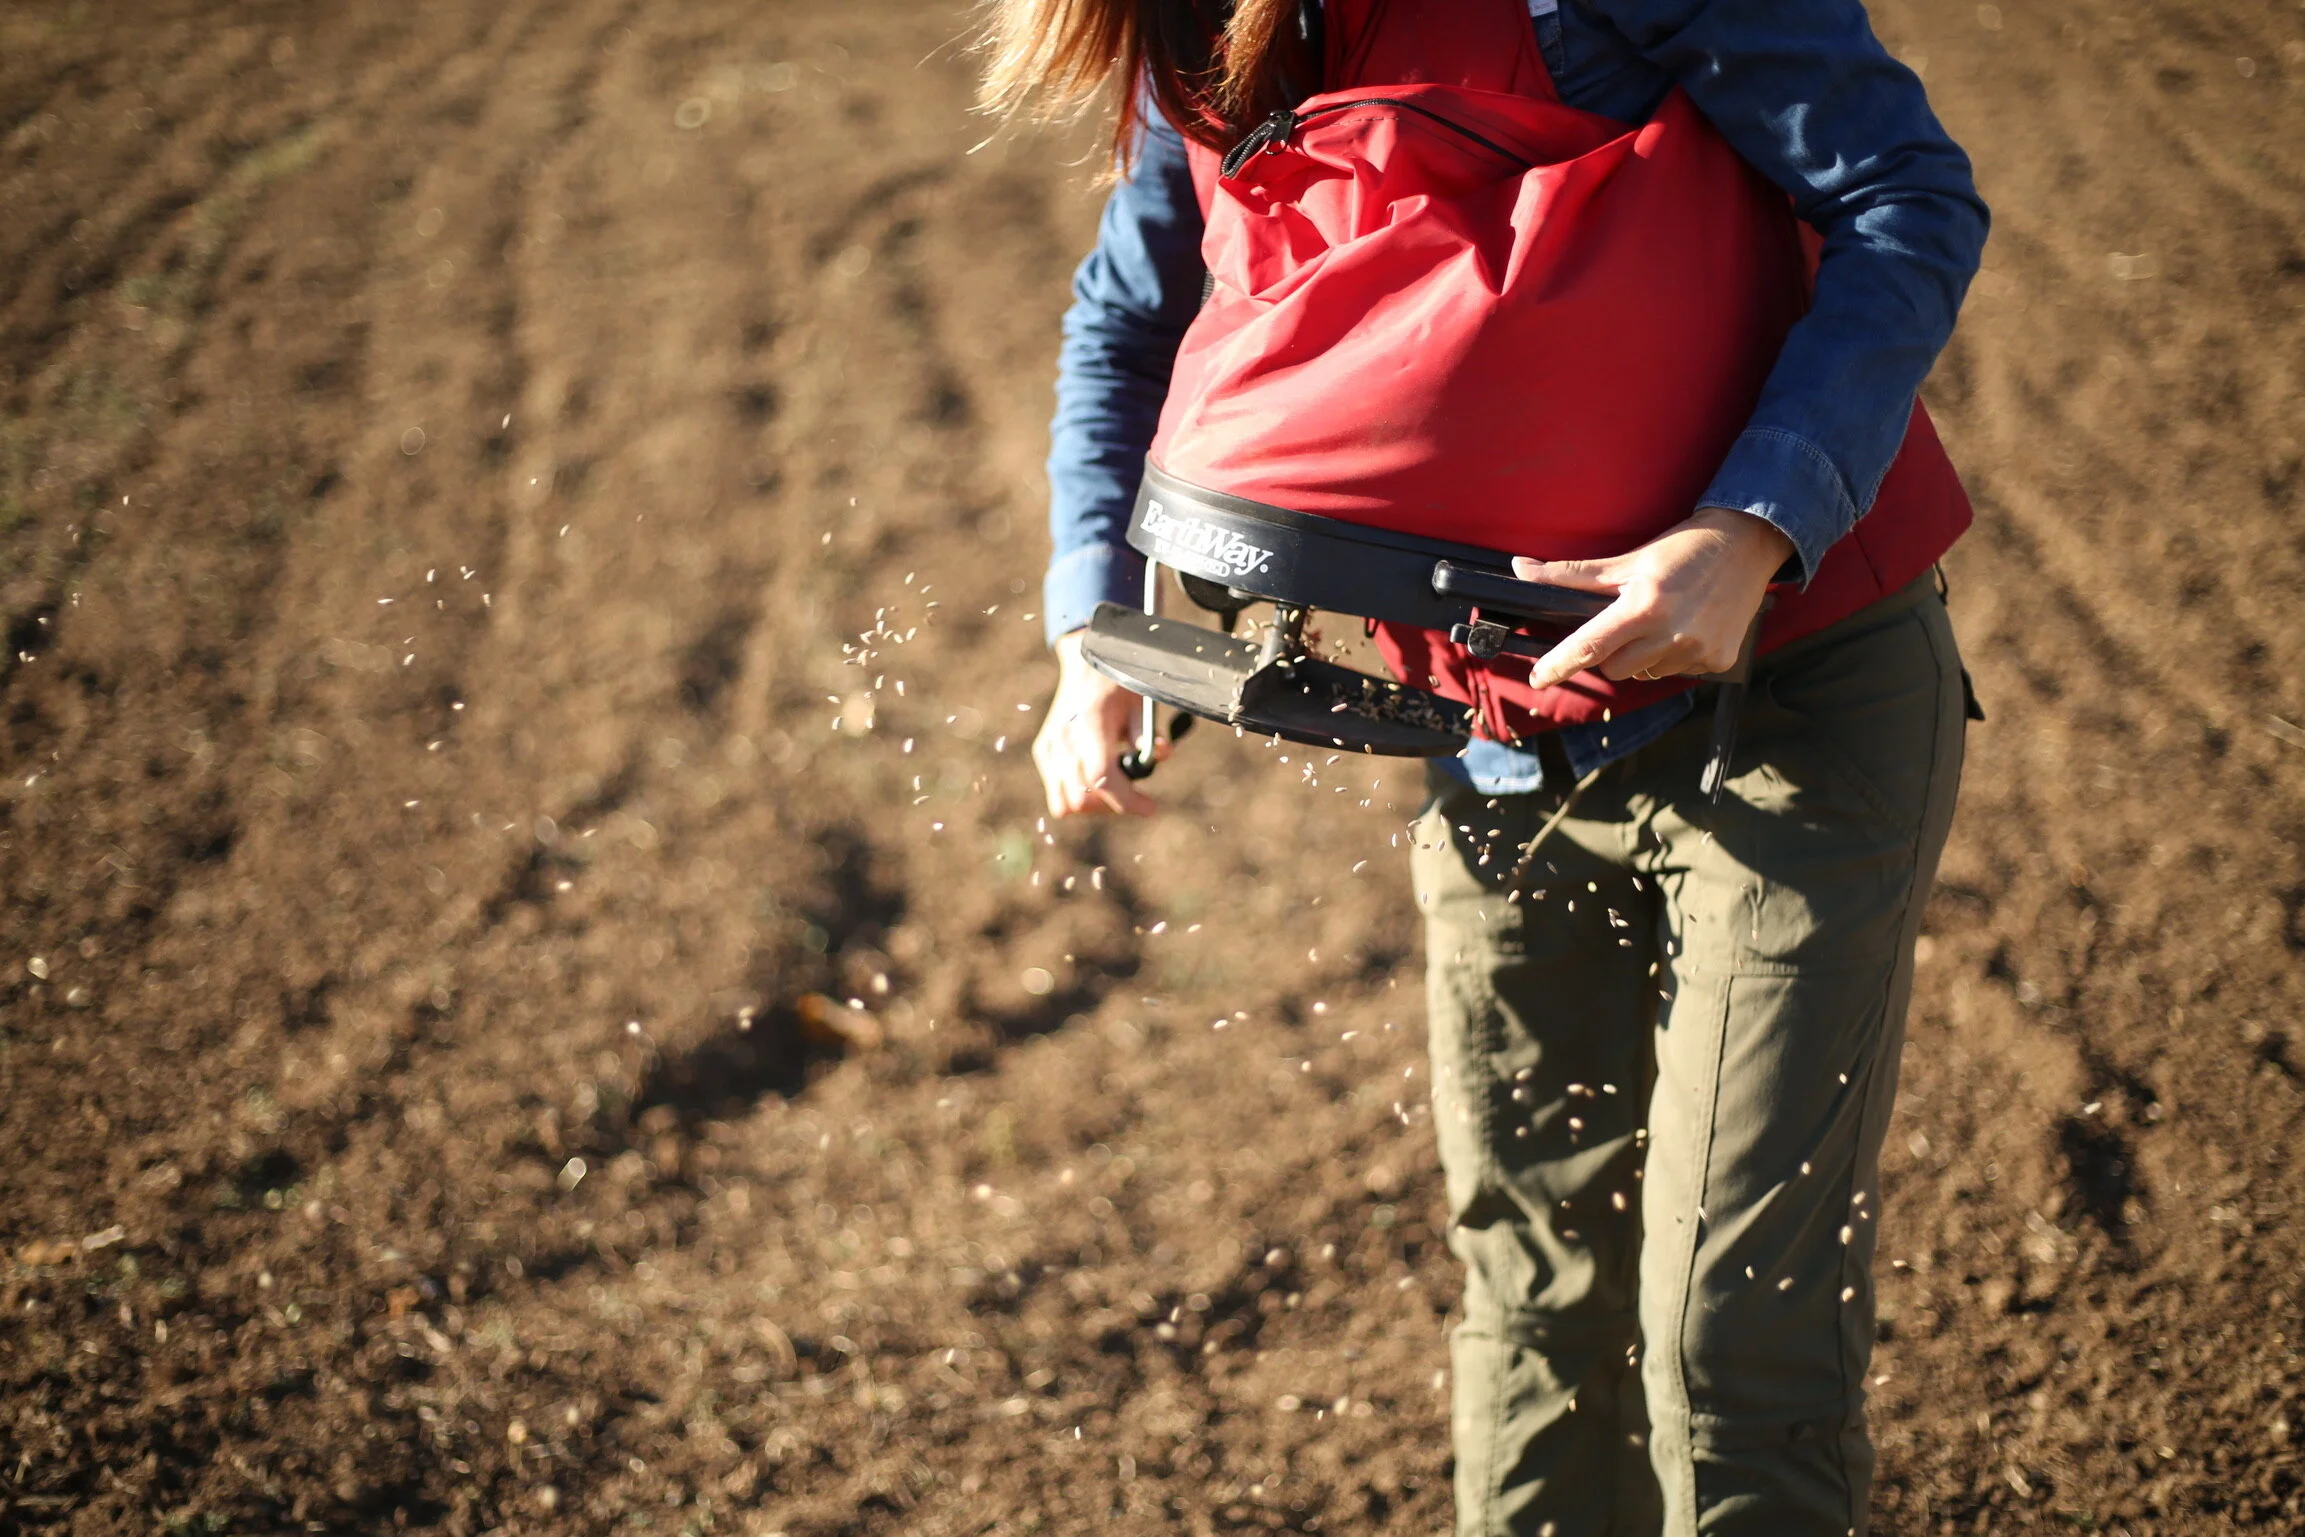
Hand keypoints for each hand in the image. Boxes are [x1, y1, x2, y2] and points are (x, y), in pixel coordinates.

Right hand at [1032, 630, 1166, 816]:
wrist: (1085, 663)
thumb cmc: (1118, 683)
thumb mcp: (1141, 704)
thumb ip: (1147, 735)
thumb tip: (1160, 756)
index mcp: (1090, 724)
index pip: (1101, 779)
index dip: (1127, 801)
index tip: (1150, 807)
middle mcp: (1064, 738)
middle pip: (1083, 798)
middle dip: (1113, 805)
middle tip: (1135, 796)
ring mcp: (1049, 746)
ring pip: (1065, 803)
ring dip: (1094, 806)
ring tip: (1114, 790)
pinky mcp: (1043, 750)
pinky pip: (1057, 793)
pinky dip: (1078, 796)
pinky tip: (1096, 781)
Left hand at [1514, 509, 1793, 687]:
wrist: (1747, 544)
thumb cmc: (1683, 549)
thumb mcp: (1627, 560)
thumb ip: (1572, 573)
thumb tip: (1521, 570)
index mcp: (1643, 607)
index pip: (1589, 647)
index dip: (1558, 666)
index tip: (1537, 679)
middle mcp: (1671, 635)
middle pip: (1614, 669)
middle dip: (1608, 653)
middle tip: (1623, 623)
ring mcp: (1698, 651)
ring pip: (1645, 674)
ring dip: (1642, 656)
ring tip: (1661, 621)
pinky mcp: (1719, 661)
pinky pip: (1677, 673)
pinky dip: (1672, 657)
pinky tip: (1685, 628)